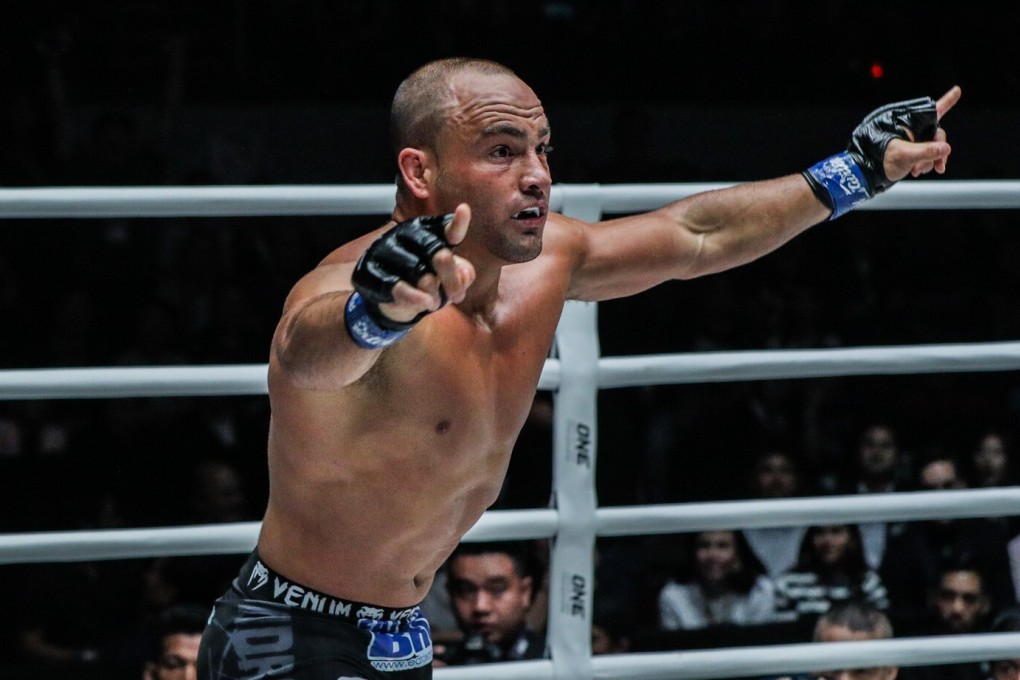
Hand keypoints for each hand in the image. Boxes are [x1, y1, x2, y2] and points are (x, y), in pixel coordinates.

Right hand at [353, 203, 474, 328]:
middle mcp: (403, 234)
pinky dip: (414, 296)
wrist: (388, 301)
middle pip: (434, 250)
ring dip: (432, 291)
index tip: (464, 210)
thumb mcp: (448, 279)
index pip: (443, 226)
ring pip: (416, 270)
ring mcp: (383, 250)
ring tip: (436, 303)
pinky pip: (396, 285)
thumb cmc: (425, 282)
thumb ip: (462, 275)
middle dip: (450, 275)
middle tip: (457, 296)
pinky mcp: (369, 271)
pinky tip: (426, 303)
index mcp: (425, 230)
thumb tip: (465, 275)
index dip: (456, 223)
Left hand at [884, 85, 960, 181]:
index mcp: (908, 123)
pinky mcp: (908, 151)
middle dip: (939, 151)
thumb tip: (946, 148)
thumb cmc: (879, 161)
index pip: (932, 110)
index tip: (957, 90)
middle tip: (939, 166)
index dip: (947, 100)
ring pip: (932, 147)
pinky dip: (924, 164)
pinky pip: (924, 156)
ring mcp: (910, 141)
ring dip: (930, 160)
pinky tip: (915, 171)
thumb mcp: (904, 156)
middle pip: (936, 135)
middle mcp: (911, 130)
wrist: (866, 175)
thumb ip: (926, 152)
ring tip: (918, 170)